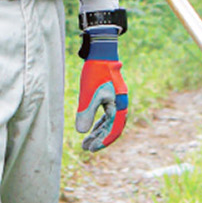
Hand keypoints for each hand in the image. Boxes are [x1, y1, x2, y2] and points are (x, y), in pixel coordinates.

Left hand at [75, 27, 127, 150]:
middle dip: (100, 138)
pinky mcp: (110, 95)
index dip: (103, 140)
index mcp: (118, 104)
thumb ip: (86, 113)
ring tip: (85, 141)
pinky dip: (99, 121)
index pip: (113, 128)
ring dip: (98, 131)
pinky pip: (106, 113)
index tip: (92, 149)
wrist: (100, 54)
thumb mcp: (88, 94)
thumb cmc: (95, 73)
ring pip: (109, 121)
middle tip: (86, 148)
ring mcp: (116, 99)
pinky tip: (90, 127)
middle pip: (112, 127)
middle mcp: (120, 104)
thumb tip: (82, 132)